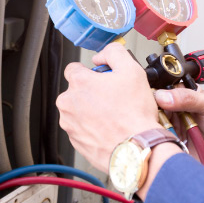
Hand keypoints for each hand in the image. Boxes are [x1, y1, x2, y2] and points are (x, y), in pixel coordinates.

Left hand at [56, 43, 162, 172]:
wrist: (135, 149)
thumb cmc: (134, 114)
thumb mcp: (132, 70)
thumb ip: (113, 53)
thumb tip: (102, 55)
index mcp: (78, 83)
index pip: (73, 68)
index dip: (90, 71)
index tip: (101, 78)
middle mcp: (68, 103)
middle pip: (76, 90)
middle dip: (92, 92)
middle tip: (113, 98)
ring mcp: (70, 124)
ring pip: (78, 110)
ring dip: (91, 110)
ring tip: (113, 115)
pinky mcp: (75, 141)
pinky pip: (82, 129)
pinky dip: (92, 128)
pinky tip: (110, 128)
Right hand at [154, 88, 203, 175]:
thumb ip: (188, 98)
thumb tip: (163, 96)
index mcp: (183, 100)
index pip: (160, 94)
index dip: (153, 97)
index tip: (149, 101)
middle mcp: (176, 116)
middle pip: (153, 114)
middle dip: (151, 116)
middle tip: (155, 119)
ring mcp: (175, 134)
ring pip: (155, 132)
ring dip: (156, 133)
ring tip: (162, 133)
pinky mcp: (176, 151)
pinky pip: (163, 150)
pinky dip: (161, 148)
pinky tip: (164, 146)